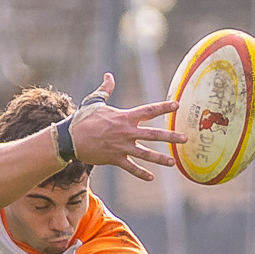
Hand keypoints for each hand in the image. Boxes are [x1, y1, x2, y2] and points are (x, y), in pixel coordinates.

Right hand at [66, 73, 183, 181]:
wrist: (70, 138)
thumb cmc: (82, 119)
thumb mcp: (94, 101)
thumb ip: (106, 89)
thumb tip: (108, 75)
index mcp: (124, 117)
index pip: (148, 110)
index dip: (163, 107)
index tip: (177, 105)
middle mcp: (126, 132)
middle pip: (153, 134)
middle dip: (170, 137)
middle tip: (185, 139)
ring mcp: (121, 147)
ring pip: (145, 154)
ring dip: (160, 158)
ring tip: (173, 162)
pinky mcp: (114, 159)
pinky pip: (130, 168)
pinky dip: (141, 173)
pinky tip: (151, 178)